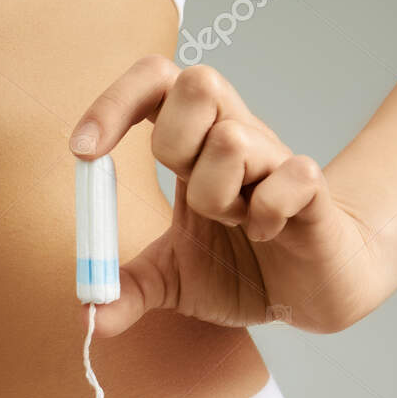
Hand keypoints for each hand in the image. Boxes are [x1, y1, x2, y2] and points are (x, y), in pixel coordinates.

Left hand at [70, 55, 387, 335]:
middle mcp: (235, 136)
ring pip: (232, 140)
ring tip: (234, 225)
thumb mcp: (171, 282)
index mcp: (193, 146)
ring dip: (218, 196)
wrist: (313, 292)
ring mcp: (276, 159)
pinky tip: (267, 234)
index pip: (155, 81)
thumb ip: (128, 290)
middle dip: (173, 142)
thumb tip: (89, 317)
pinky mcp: (313, 190)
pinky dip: (267, 214)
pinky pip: (290, 178)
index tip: (83, 152)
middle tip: (183, 189)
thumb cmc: (243, 269)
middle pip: (197, 83)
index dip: (114, 102)